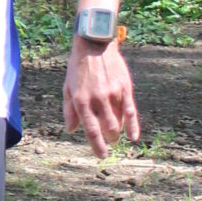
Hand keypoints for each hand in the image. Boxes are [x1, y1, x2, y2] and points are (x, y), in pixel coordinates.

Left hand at [62, 35, 140, 157]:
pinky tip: (133, 136)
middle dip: (109, 140)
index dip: (97, 146)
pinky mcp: (124, 87)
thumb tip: (72, 130)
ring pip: (118, 122)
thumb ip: (69, 110)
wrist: (94, 45)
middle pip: (107, 129)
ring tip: (115, 134)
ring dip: (117, 132)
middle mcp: (97, 99)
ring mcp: (112, 93)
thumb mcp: (67, 88)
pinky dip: (133, 126)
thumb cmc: (78, 68)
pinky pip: (131, 111)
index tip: (102, 156)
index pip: (90, 130)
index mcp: (81, 100)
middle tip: (109, 141)